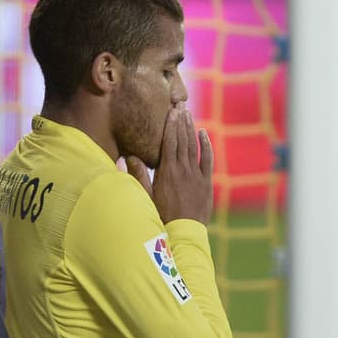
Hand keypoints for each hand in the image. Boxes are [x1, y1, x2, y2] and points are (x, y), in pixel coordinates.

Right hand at [127, 105, 213, 225]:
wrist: (184, 233)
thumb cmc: (162, 216)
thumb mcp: (146, 197)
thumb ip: (139, 176)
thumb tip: (129, 156)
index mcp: (167, 171)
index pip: (169, 142)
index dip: (170, 125)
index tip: (170, 110)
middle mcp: (183, 170)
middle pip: (182, 140)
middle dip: (180, 121)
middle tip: (180, 104)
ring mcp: (196, 175)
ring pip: (194, 147)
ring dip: (191, 129)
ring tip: (188, 113)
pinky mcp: (206, 183)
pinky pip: (207, 160)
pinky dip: (206, 146)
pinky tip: (204, 133)